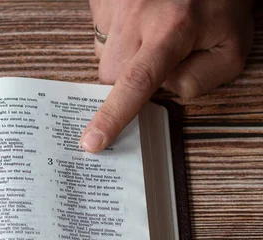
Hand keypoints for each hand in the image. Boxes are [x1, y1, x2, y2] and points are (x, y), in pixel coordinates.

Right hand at [81, 0, 253, 152]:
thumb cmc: (220, 3)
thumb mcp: (230, 48)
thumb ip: (198, 80)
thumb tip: (160, 91)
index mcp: (172, 29)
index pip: (136, 82)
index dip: (113, 116)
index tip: (92, 142)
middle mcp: (137, 15)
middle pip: (111, 74)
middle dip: (128, 79)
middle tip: (158, 59)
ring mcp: (115, 5)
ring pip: (103, 54)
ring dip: (124, 55)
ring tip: (150, 33)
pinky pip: (99, 32)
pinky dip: (117, 35)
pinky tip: (139, 21)